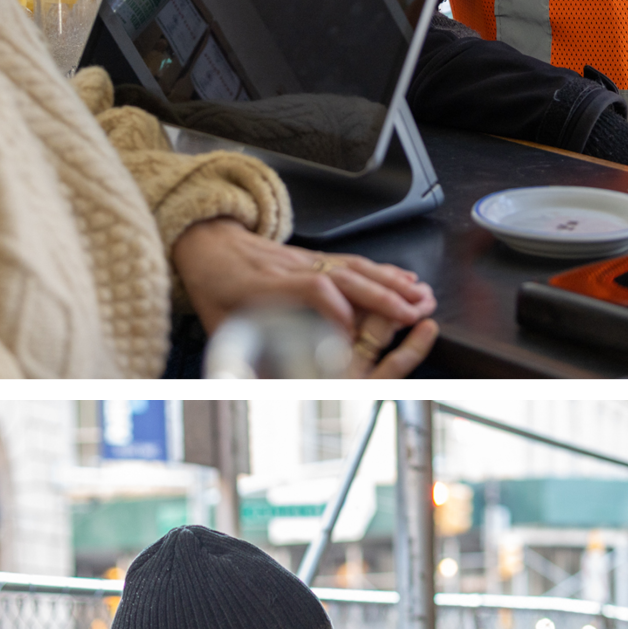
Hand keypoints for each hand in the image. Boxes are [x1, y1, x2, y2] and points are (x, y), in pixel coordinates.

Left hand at [172, 218, 435, 377]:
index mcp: (261, 286)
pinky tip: (405, 278)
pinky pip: (353, 261)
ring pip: (353, 266)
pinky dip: (383, 270)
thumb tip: (254, 386)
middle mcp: (288, 270)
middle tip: (411, 314)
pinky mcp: (314, 257)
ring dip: (391, 282)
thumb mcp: (216, 323)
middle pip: (341, 276)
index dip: (335, 309)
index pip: (307, 289)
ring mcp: (304, 260)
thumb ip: (238, 353)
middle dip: (381, 295)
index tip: (352, 333)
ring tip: (420, 296)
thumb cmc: (212, 285)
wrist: (207, 242)